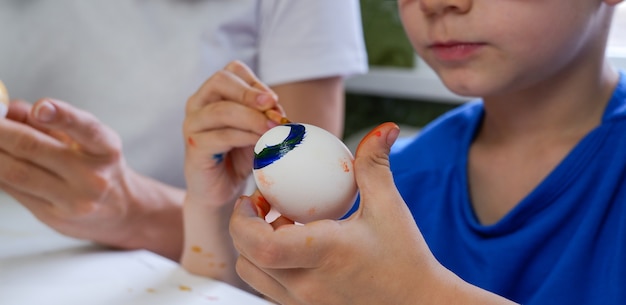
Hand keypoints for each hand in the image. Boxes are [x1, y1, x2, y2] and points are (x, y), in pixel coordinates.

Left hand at [0, 99, 183, 259]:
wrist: (121, 211)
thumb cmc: (98, 166)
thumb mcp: (86, 139)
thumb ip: (49, 121)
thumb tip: (7, 110)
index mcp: (105, 149)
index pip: (86, 129)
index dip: (62, 116)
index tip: (41, 108)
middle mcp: (93, 176)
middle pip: (33, 147)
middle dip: (0, 130)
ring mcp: (73, 200)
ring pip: (15, 172)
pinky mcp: (53, 217)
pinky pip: (13, 190)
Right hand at [180, 61, 282, 287]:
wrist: (221, 190)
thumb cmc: (239, 155)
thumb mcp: (257, 129)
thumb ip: (264, 114)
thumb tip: (276, 107)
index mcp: (212, 93)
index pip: (231, 70)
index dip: (255, 82)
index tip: (273, 101)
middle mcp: (197, 104)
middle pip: (221, 80)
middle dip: (251, 93)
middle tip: (273, 106)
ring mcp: (192, 125)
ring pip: (222, 110)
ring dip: (252, 117)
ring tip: (273, 128)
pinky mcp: (195, 148)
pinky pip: (221, 137)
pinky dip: (245, 137)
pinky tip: (261, 143)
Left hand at [230, 123, 515, 304]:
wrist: (418, 303)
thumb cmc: (405, 257)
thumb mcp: (389, 207)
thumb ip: (375, 164)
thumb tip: (383, 127)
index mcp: (323, 254)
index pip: (261, 244)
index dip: (243, 219)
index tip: (253, 196)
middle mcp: (306, 285)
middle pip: (247, 258)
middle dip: (245, 227)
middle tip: (263, 204)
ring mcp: (303, 303)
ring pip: (253, 275)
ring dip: (254, 248)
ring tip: (279, 225)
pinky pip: (269, 288)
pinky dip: (268, 265)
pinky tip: (295, 247)